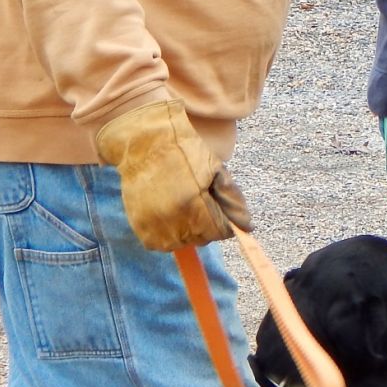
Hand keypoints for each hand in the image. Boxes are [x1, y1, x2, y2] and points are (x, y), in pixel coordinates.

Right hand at [95, 100, 249, 250]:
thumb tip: (248, 227)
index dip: (225, 224)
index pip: (219, 231)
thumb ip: (232, 200)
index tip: (222, 214)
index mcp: (193, 201)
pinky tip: (170, 216)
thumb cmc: (183, 151)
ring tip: (185, 210)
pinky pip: (160, 244)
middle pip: (201, 239)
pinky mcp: (138, 226)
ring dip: (188, 232)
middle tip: (202, 206)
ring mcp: (153, 223)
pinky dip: (168, 235)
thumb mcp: (216, 169)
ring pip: (180, 243)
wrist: (144, 143)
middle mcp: (171, 218)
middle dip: (208, 227)